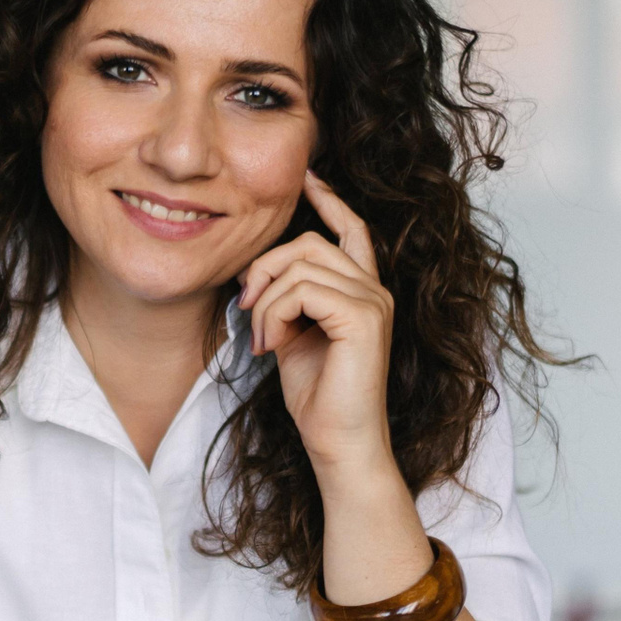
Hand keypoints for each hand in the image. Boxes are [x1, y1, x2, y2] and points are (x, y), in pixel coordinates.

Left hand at [236, 169, 394, 468]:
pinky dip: (274, 314)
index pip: (351, 229)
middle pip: (308, 242)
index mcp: (361, 291)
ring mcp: (374, 302)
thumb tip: (254, 275)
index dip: (329, 200)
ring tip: (261, 339)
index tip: (307, 177)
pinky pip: (302, 289)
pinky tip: (270, 345)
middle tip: (245, 311)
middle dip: (264, 269)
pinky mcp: (364, 318)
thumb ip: (285, 299)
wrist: (338, 443)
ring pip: (299, 264)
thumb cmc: (316, 397)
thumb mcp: (292, 335)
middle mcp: (375, 290)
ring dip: (265, 301)